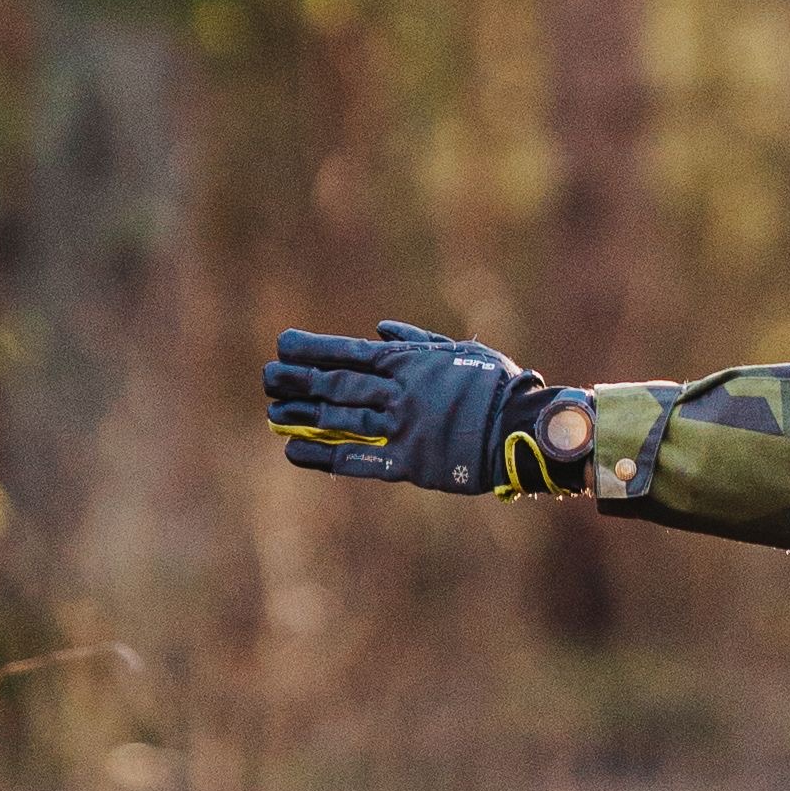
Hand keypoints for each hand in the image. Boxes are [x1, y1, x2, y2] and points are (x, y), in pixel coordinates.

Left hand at [265, 319, 560, 496]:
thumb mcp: (459, 352)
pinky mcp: (409, 462)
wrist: (523, 428)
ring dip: (304, 416)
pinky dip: (324, 455)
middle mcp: (399, 393)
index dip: (314, 349)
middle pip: (337, 385)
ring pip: (341, 419)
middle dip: (298, 380)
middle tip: (266, 378)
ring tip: (273, 413)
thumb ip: (417, 341)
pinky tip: (295, 451)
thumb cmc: (496, 386)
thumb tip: (380, 328)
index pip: (350, 352)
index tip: (282, 345)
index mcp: (410, 363)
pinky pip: (358, 459)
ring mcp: (402, 428)